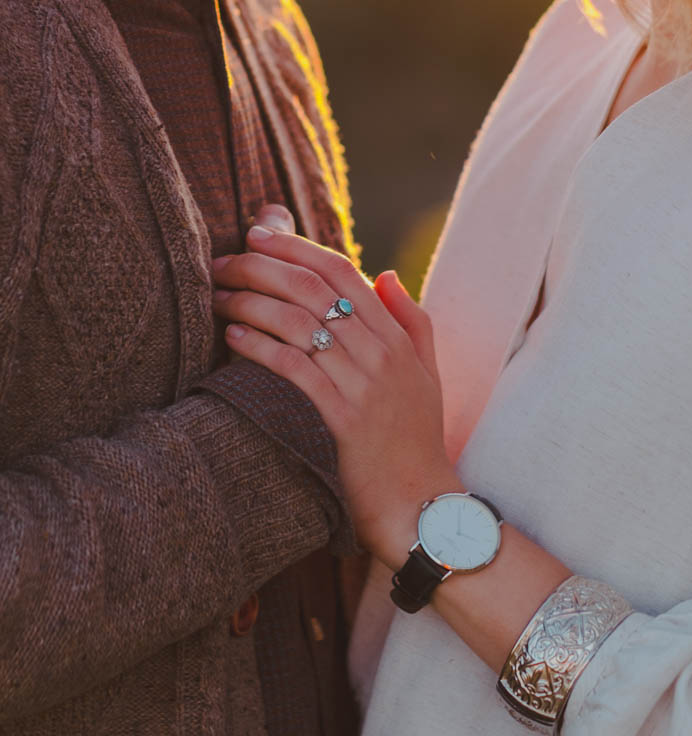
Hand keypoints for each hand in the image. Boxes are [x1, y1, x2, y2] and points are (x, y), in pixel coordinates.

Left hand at [212, 223, 461, 566]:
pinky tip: (234, 335)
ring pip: (299, 322)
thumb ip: (411, 319)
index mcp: (396, 334)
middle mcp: (380, 351)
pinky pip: (295, 368)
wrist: (423, 504)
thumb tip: (386, 273)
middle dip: (263, 266)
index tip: (259, 233)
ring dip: (252, 301)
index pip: (343, 271)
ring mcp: (363, 383)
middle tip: (224, 260)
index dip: (298, 246)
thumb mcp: (426, 371)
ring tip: (218, 295)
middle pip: (313, 288)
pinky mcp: (343, 417)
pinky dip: (261, 346)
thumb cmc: (418, 438)